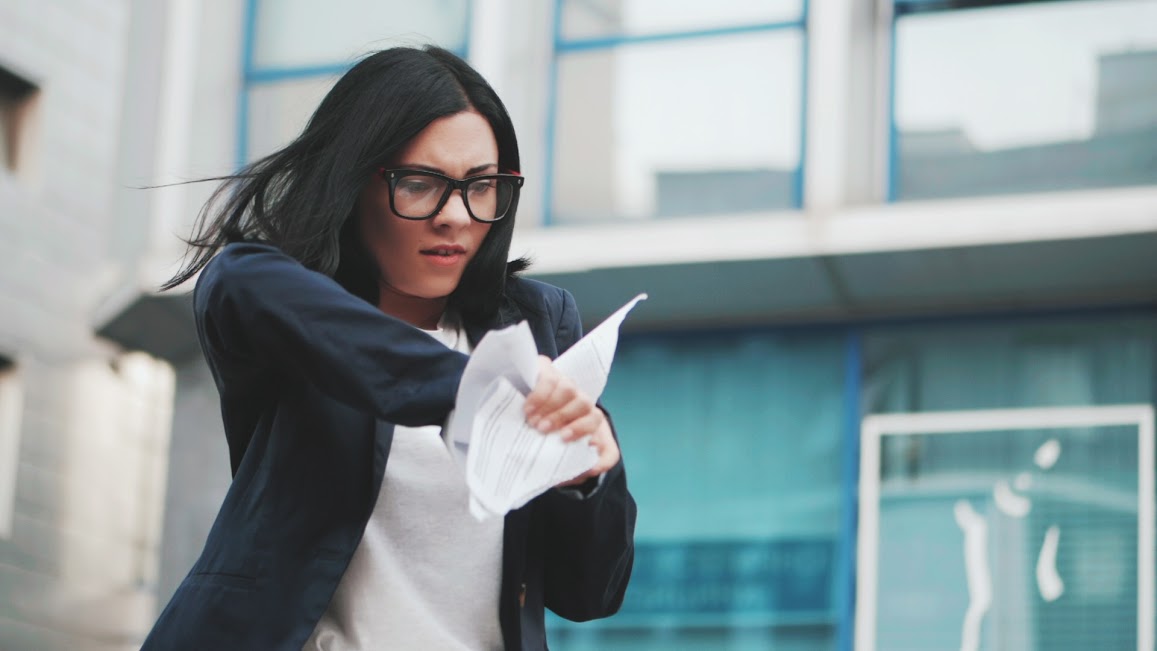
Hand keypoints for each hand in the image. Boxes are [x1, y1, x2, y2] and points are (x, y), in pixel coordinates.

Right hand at [523, 355, 620, 486]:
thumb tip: (592, 468)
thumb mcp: (562, 453)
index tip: (564, 438)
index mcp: (586, 417)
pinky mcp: (547, 369)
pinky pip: (550, 379)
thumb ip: (579, 464)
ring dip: (551, 408)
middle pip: (585, 403)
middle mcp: (578, 398)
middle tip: (543, 430)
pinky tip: (528, 409)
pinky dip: (539, 396)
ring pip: (569, 389)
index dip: (583, 429)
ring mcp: (563, 382)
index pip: (597, 420)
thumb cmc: (544, 435)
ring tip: (534, 422)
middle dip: (564, 418)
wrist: (518, 404)